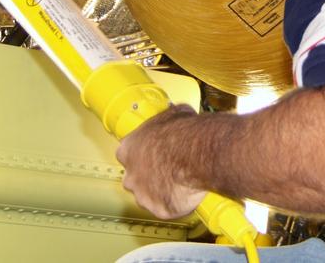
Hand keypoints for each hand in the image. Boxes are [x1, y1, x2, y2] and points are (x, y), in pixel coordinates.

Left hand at [116, 105, 207, 219]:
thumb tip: (175, 116)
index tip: (152, 151)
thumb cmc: (184, 134)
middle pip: (134, 177)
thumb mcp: (173, 115)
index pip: (127, 153)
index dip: (141, 153)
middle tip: (167, 168)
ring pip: (147, 196)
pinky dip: (174, 204)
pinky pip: (165, 208)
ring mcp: (143, 194)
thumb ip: (166, 122)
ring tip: (177, 182)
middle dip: (148, 175)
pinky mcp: (159, 210)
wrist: (197, 155)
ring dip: (159, 191)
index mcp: (128, 149)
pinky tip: (185, 194)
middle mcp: (130, 174)